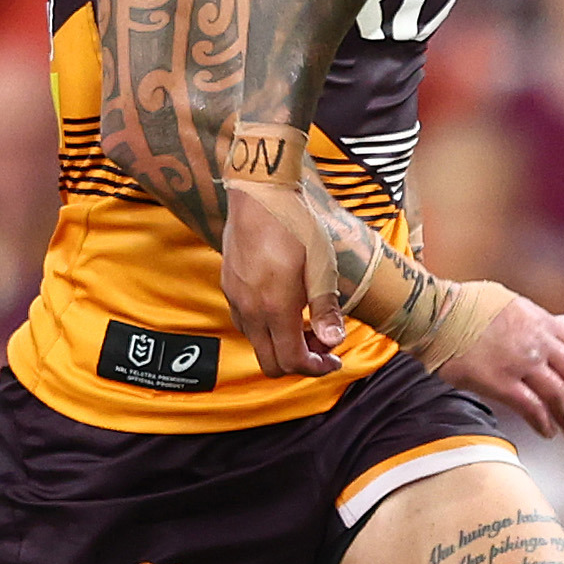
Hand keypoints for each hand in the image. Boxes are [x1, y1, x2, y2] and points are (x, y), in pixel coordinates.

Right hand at [220, 181, 343, 376]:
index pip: (292, 361)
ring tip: (307, 323)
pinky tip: (286, 307)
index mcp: (275, 308)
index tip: (334, 361)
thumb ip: (326, 308)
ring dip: (282, 345)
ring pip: (257, 344)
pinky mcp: (229, 287)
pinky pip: (247, 324)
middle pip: (270, 363)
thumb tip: (333, 341)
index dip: (315, 368)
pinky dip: (268, 328)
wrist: (260, 194)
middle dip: (299, 362)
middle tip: (322, 344)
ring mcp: (235, 299)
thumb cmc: (295, 226)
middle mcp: (250, 309)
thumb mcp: (321, 267)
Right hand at [435, 290, 563, 437]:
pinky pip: (532, 407)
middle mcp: (537, 341)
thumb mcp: (510, 301)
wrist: (437, 314)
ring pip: (558, 395)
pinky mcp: (501, 382)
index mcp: (540, 320)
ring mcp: (521, 363)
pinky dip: (544, 422)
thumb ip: (537, 316)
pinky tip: (546, 431)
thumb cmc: (465, 306)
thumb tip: (558, 323)